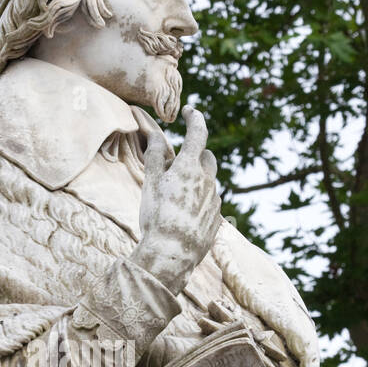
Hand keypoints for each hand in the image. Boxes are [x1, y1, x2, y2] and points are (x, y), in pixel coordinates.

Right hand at [131, 106, 220, 295]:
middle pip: (207, 158)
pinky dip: (200, 202)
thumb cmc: (156, 217)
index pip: (198, 132)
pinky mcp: (217, 219)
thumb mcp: (150, 184)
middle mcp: (208, 181)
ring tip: (176, 199)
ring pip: (209, 182)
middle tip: (180, 164)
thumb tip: (157, 138)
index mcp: (190, 168)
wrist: (171, 255)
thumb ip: (155, 158)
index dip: (195, 118)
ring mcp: (215, 201)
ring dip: (197, 182)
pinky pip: (211, 203)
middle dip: (196, 155)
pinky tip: (185, 216)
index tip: (190, 111)